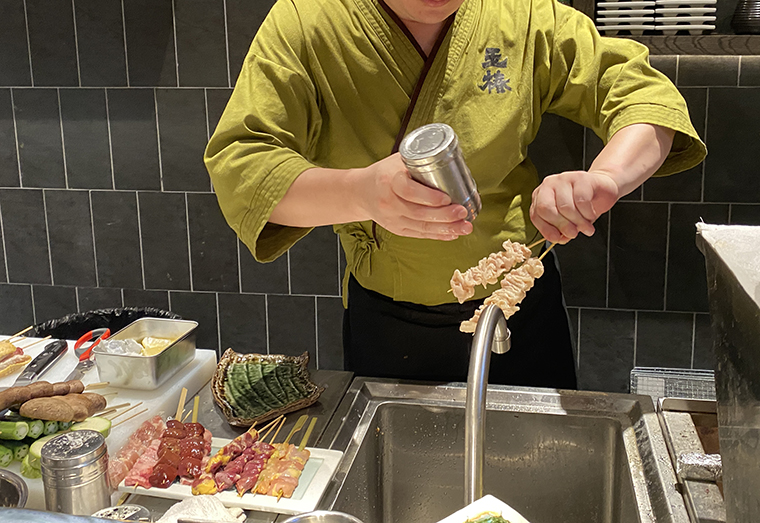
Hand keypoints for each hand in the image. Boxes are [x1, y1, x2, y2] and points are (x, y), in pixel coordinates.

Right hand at [354, 153, 472, 240]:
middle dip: (444, 215)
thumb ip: (420, 161)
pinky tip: (453, 234)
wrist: (361, 192)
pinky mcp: (396, 229)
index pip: (409, 191)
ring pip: (421, 227)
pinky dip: (438, 235)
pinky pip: (419, 234)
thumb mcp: (398, 161)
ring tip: (465, 226)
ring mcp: (392, 219)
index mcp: (389, 181)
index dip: (429, 197)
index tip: (447, 197)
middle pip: (419, 213)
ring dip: (446, 228)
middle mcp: (389, 202)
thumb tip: (453, 160)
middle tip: (463, 212)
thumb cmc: (385, 173)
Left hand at [530, 170, 619, 243]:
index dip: (547, 230)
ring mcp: (564, 179)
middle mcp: (548, 185)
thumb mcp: (567, 222)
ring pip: (565, 207)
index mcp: (540, 196)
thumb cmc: (581, 207)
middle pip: (547, 209)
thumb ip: (560, 230)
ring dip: (578, 222)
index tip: (559, 238)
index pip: (536, 214)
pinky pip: (581, 201)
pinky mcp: (580, 177)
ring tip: (586, 228)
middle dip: (562, 226)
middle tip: (573, 234)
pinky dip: (587, 213)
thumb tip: (559, 238)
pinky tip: (591, 216)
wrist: (602, 191)